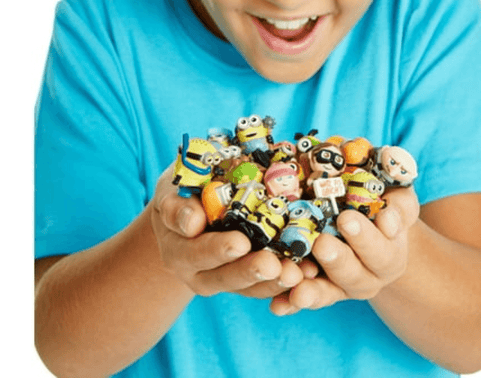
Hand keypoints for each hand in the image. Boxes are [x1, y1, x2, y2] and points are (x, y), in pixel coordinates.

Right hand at [150, 164, 307, 297]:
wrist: (189, 211)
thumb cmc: (182, 193)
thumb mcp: (172, 192)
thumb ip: (177, 206)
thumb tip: (193, 222)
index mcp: (179, 250)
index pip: (198, 252)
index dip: (218, 249)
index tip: (240, 243)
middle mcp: (200, 273)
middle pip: (226, 277)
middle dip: (252, 271)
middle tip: (274, 264)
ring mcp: (225, 279)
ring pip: (250, 288)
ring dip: (274, 282)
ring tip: (297, 274)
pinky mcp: (248, 281)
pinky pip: (267, 287)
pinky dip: (286, 283)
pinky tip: (308, 274)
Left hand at [269, 186, 419, 314]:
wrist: (368, 224)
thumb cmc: (383, 204)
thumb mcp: (397, 200)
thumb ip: (398, 207)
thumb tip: (388, 219)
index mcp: (390, 256)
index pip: (382, 252)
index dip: (365, 238)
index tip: (346, 219)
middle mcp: (368, 277)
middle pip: (354, 275)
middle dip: (337, 259)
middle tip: (321, 243)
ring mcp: (342, 287)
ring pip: (328, 293)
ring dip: (313, 291)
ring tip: (299, 289)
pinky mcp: (318, 290)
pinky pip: (304, 299)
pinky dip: (290, 303)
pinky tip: (278, 305)